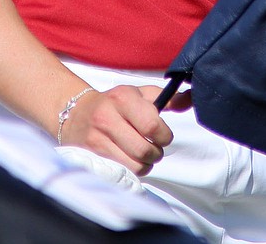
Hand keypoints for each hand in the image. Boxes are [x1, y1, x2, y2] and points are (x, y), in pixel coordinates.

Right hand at [58, 84, 173, 175]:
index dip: (164, 135)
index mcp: (123, 98)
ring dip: (147, 164)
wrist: (76, 114)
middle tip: (155, 146)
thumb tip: (189, 99)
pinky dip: (134, 170)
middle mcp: (108, 117)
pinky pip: (123, 172)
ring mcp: (98, 139)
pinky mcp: (93, 156)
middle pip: (145, 149)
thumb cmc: (115, 103)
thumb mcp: (139, 94)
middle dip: (157, 152)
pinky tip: (132, 159)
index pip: (152, 125)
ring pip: (135, 165)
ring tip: (145, 154)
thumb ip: (166, 98)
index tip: (163, 134)